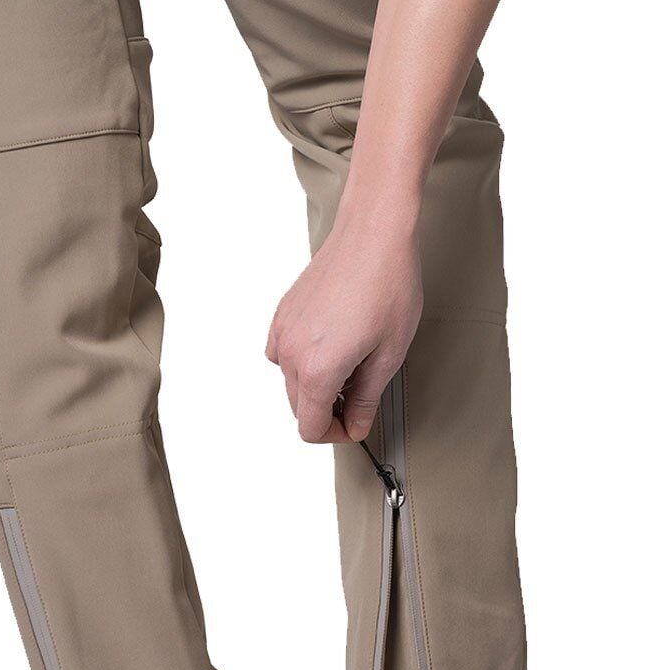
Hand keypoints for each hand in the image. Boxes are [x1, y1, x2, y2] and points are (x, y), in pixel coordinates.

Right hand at [265, 212, 422, 442]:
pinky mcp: (282, 314)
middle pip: (299, 408)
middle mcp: (290, 354)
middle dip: (328, 411)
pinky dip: (301, 360)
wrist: (373, 234)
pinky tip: (330, 346)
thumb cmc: (387, 286)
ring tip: (349, 365)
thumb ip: (367, 398)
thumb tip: (356, 425)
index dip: (336, 435)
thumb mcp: (388, 354)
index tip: (354, 425)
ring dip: (315, 385)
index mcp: (317, 370)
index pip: (310, 428)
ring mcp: (283, 332)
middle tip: (359, 396)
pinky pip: (282, 354)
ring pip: (289, 382)